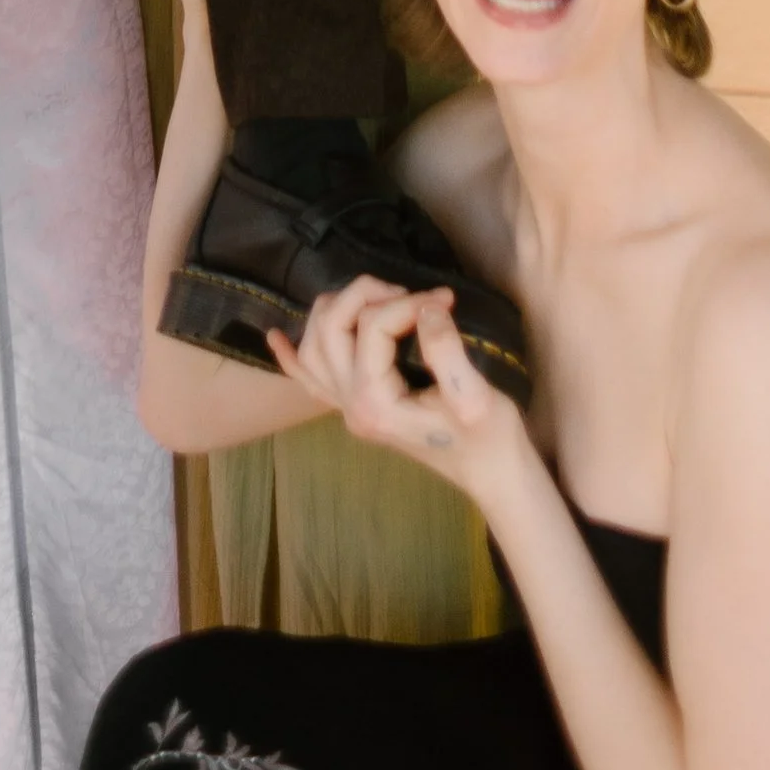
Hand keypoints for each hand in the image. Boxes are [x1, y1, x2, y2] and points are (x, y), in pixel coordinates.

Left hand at [272, 279, 529, 500]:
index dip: (408, 301)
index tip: (445, 300)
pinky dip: (292, 356)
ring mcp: (347, 409)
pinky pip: (310, 380)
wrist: (492, 475)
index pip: (372, 326)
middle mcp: (350, 406)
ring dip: (336, 310)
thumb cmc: (490, 439)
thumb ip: (446, 350)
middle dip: (365, 295)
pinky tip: (277, 337)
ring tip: (377, 298)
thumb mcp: (476, 395)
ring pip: (313, 345)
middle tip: (411, 294)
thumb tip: (426, 306)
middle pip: (330, 326)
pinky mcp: (355, 407)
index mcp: (376, 404)